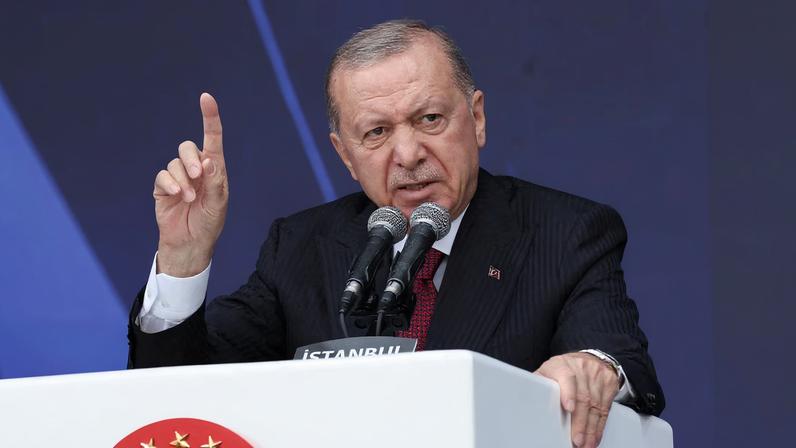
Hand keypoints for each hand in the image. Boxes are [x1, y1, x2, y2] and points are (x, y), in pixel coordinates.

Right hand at [153, 93, 228, 276]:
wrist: (190, 244)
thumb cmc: (209, 223)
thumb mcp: (218, 203)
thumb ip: (214, 181)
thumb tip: (208, 159)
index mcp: (214, 169)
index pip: (213, 139)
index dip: (210, 118)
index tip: (206, 98)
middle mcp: (195, 169)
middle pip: (187, 147)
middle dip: (191, 159)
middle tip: (198, 176)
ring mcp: (178, 177)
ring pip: (174, 162)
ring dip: (182, 178)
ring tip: (189, 198)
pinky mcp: (162, 188)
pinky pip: (162, 175)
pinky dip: (169, 183)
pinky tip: (176, 196)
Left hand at [535, 353, 619, 447]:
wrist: (587, 359)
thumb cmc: (562, 370)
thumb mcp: (547, 372)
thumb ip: (540, 385)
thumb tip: (530, 402)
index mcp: (561, 365)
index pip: (567, 377)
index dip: (568, 393)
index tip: (568, 408)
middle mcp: (581, 369)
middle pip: (583, 397)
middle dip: (580, 422)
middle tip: (576, 439)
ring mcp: (597, 376)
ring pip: (596, 406)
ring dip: (590, 429)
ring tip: (584, 444)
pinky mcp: (609, 385)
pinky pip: (605, 409)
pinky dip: (599, 427)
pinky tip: (594, 437)